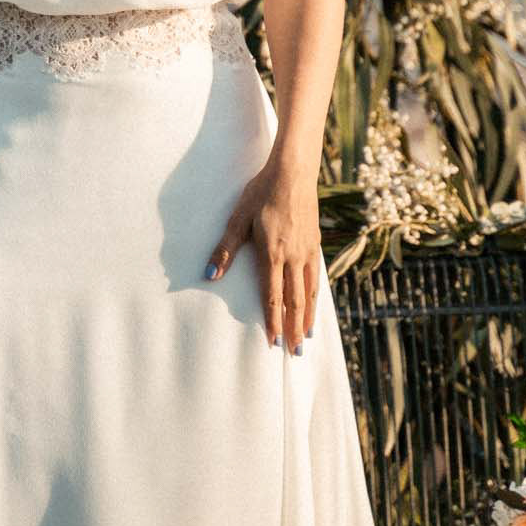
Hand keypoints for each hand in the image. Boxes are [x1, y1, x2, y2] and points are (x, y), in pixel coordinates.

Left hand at [207, 159, 321, 353]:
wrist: (294, 172)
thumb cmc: (262, 192)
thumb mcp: (238, 218)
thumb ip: (225, 248)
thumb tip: (209, 274)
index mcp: (272, 253)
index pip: (273, 297)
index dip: (272, 321)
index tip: (272, 342)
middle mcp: (293, 257)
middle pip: (295, 301)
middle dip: (293, 329)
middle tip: (295, 353)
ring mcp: (307, 251)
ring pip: (309, 291)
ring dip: (307, 316)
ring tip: (306, 336)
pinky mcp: (315, 243)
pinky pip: (316, 276)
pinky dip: (315, 295)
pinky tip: (313, 302)